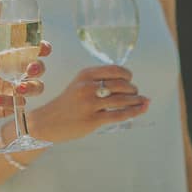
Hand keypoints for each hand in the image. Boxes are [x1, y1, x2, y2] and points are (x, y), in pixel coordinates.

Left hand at [0, 41, 51, 136]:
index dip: (41, 49)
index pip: (29, 51)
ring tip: (17, 89)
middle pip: (38, 70)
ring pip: (35, 89)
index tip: (44, 48)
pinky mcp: (8, 107)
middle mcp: (13, 74)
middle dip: (38, 69)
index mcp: (6, 59)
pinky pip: (18, 105)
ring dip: (30, 88)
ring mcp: (12, 91)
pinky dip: (9, 102)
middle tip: (29, 70)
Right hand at [28, 65, 148, 142]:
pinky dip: (134, 112)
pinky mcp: (93, 119)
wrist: (49, 121)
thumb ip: (99, 81)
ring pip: (122, 100)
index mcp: (85, 74)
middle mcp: (87, 86)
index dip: (127, 75)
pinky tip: (140, 110)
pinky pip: (119, 115)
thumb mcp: (79, 84)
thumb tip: (129, 84)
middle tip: (135, 94)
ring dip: (137, 101)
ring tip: (142, 102)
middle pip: (121, 85)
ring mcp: (90, 103)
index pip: (115, 70)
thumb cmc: (68, 103)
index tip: (130, 80)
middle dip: (133, 89)